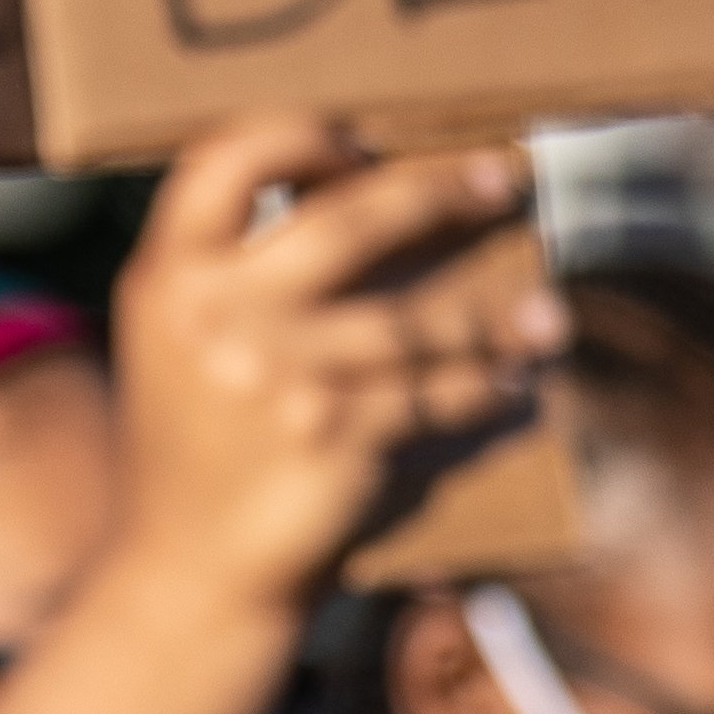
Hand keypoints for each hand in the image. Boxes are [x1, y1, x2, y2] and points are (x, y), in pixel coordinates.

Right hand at [98, 122, 564, 622]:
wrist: (188, 576)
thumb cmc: (198, 450)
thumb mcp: (177, 347)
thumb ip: (232, 275)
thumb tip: (372, 192)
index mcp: (167, 278)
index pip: (227, 158)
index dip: (302, 136)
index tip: (363, 146)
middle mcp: (216, 316)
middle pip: (350, 218)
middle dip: (440, 191)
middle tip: (501, 179)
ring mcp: (278, 376)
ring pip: (417, 321)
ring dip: (497, 319)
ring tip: (546, 316)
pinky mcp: (336, 437)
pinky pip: (437, 399)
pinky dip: (488, 397)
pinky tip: (520, 391)